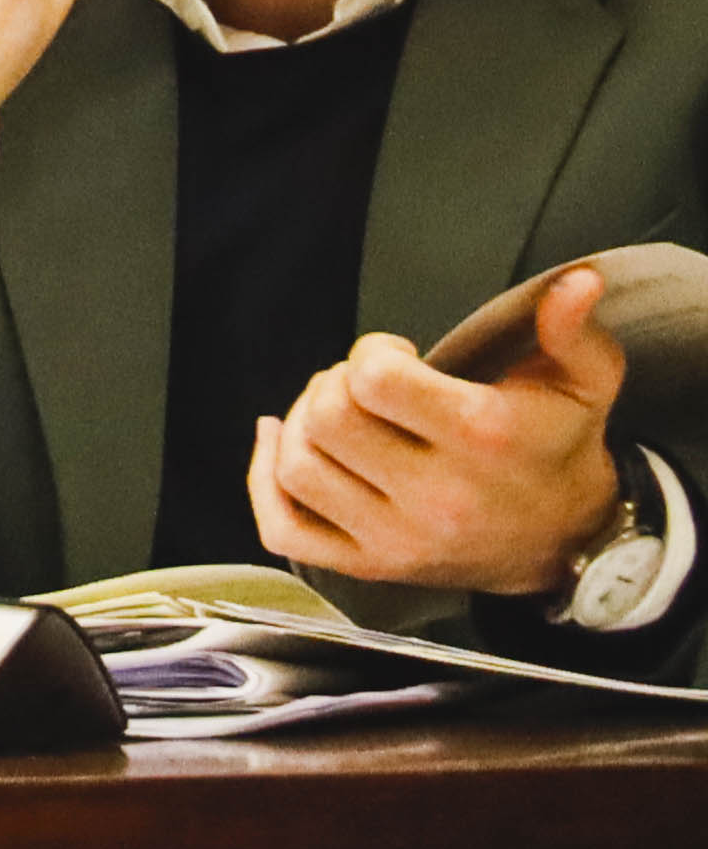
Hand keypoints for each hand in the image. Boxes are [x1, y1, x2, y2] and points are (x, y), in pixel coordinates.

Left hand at [252, 267, 629, 601]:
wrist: (567, 542)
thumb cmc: (560, 447)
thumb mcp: (585, 382)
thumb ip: (572, 329)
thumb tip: (575, 282)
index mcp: (482, 439)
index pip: (374, 380)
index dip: (372, 352)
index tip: (397, 356)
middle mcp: (436, 497)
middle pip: (325, 420)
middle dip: (332, 385)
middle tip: (363, 384)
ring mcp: (397, 539)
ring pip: (297, 469)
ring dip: (298, 425)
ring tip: (335, 411)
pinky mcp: (370, 566)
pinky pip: (283, 528)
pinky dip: (264, 481)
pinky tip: (280, 443)